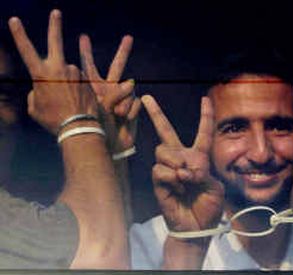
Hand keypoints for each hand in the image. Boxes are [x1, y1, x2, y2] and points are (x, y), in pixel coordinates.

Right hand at [8, 10, 96, 134]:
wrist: (79, 127)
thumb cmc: (53, 120)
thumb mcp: (36, 108)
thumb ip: (38, 92)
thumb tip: (44, 86)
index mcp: (41, 75)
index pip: (27, 51)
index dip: (20, 35)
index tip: (15, 20)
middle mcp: (59, 69)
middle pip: (55, 42)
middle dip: (54, 26)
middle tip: (56, 13)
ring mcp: (74, 73)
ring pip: (68, 72)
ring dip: (67, 83)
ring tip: (69, 102)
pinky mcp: (86, 79)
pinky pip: (78, 81)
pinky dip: (77, 89)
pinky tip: (77, 102)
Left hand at [79, 34, 139, 151]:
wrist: (108, 146)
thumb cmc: (96, 129)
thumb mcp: (99, 109)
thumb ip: (113, 94)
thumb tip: (132, 82)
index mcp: (93, 88)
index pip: (89, 67)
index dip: (86, 53)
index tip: (83, 37)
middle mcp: (109, 89)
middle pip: (117, 66)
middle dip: (123, 51)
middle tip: (128, 37)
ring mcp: (122, 98)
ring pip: (130, 88)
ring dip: (124, 103)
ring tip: (117, 116)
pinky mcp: (133, 107)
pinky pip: (136, 102)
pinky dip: (131, 111)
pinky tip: (124, 120)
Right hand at [142, 95, 223, 232]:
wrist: (197, 227)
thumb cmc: (208, 207)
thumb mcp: (215, 187)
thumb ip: (203, 172)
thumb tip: (183, 168)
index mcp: (199, 158)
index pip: (203, 133)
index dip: (205, 116)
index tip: (205, 99)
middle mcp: (181, 159)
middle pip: (166, 131)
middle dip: (156, 113)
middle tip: (147, 98)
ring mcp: (168, 169)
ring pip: (163, 150)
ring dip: (176, 162)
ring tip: (184, 179)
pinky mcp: (158, 181)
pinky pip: (159, 169)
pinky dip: (171, 178)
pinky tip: (177, 188)